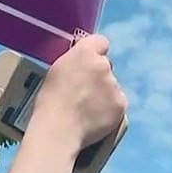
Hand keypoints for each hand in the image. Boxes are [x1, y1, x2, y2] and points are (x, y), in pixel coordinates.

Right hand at [33, 34, 126, 150]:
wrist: (59, 130)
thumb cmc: (50, 102)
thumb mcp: (55, 72)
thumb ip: (73, 63)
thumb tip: (82, 65)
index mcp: (84, 53)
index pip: (100, 42)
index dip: (95, 52)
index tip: (88, 63)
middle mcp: (103, 65)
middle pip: (106, 66)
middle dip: (98, 76)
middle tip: (83, 92)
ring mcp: (114, 85)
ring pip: (112, 86)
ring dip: (104, 94)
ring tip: (86, 110)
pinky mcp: (121, 104)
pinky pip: (117, 103)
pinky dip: (110, 110)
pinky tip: (94, 119)